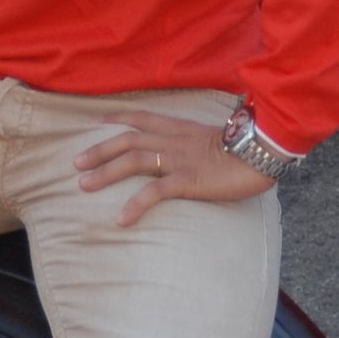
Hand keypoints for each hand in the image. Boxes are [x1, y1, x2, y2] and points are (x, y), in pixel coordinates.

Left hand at [74, 113, 278, 226]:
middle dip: (99, 151)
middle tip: (75, 164)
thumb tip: (191, 152)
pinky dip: (134, 204)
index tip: (97, 123)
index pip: (141, 118)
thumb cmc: (244, 149)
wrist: (263, 151)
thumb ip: (196, 143)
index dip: (117, 119)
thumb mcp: (213, 140)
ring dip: (105, 172)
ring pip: (133, 161)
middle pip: (127, 140)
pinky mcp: (187, 179)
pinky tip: (121, 219)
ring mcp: (178, 159)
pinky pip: (154, 192)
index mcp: (179, 128)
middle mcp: (173, 140)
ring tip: (83, 186)